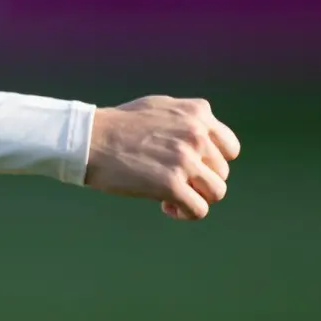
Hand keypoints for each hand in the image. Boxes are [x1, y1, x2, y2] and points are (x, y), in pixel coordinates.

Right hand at [84, 96, 240, 219]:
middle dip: (200, 181)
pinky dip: (186, 213)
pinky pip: (199, 210)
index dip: (213, 163)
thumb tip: (207, 137)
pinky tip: (166, 206)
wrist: (90, 139)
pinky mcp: (171, 184)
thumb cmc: (119, 125)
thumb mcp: (161, 107)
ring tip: (173, 196)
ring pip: (217, 192)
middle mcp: (197, 134)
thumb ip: (188, 120)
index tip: (193, 168)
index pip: (230, 148)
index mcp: (198, 113)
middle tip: (175, 182)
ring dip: (197, 198)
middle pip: (222, 173)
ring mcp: (185, 160)